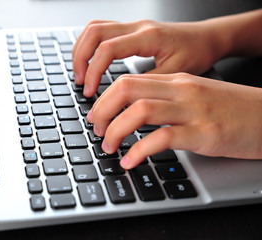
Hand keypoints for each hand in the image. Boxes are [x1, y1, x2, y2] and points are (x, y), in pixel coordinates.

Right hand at [73, 20, 223, 96]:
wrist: (207, 39)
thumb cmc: (197, 54)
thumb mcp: (175, 75)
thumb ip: (148, 86)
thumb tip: (124, 104)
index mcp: (148, 37)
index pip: (108, 49)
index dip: (94, 71)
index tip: (90, 92)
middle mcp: (138, 27)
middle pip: (94, 32)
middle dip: (81, 58)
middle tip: (80, 82)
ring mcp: (133, 25)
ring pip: (94, 28)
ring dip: (82, 50)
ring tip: (81, 73)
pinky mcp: (132, 30)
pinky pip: (102, 30)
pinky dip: (90, 46)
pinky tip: (91, 62)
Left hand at [87, 73, 261, 168]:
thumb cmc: (231, 109)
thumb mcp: (194, 96)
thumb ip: (165, 99)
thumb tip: (132, 112)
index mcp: (176, 81)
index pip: (128, 81)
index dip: (105, 98)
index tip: (96, 115)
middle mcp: (181, 91)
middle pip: (127, 90)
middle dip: (103, 110)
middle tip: (97, 129)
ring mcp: (193, 111)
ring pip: (140, 111)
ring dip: (116, 130)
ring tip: (108, 146)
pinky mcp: (204, 134)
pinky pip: (162, 138)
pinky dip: (139, 150)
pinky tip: (130, 161)